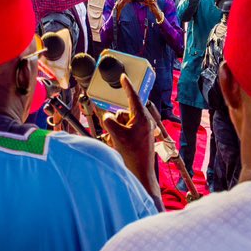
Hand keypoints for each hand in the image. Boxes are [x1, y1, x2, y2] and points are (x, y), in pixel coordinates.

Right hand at [84, 75, 157, 195]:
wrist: (141, 174)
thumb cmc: (133, 155)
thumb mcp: (116, 134)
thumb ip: (109, 120)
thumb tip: (107, 116)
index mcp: (141, 118)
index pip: (132, 97)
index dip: (126, 86)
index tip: (123, 76)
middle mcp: (143, 122)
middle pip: (122, 114)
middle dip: (114, 123)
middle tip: (115, 136)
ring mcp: (141, 131)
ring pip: (121, 123)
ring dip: (114, 132)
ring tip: (117, 144)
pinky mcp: (138, 139)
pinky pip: (124, 132)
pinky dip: (118, 138)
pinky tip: (119, 148)